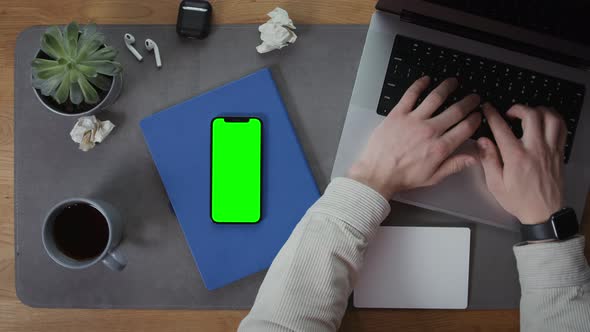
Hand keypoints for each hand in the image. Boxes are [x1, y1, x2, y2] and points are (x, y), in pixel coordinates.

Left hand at [348, 76, 481, 198]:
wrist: (378, 173)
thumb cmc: (403, 177)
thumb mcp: (432, 177)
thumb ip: (454, 165)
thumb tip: (473, 158)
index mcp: (440, 147)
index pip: (465, 128)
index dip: (475, 119)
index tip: (478, 114)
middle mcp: (430, 131)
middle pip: (455, 110)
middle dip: (468, 102)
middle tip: (473, 97)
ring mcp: (413, 120)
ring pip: (435, 98)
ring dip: (447, 87)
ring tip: (453, 82)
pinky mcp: (398, 114)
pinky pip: (410, 95)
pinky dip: (419, 84)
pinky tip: (426, 79)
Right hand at [477, 103, 565, 224]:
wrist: (544, 212)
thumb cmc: (519, 200)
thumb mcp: (495, 185)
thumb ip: (488, 160)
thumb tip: (482, 141)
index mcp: (516, 157)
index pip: (502, 128)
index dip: (492, 114)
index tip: (487, 108)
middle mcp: (535, 149)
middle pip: (531, 115)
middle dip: (518, 108)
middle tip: (509, 113)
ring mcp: (550, 150)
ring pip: (551, 118)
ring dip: (538, 110)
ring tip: (528, 114)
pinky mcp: (559, 153)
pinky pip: (562, 128)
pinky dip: (554, 119)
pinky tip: (544, 121)